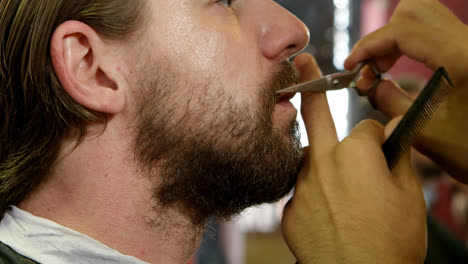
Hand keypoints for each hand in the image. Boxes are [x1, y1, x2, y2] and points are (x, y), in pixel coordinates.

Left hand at [281, 53, 426, 263]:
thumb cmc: (390, 241)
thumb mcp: (408, 195)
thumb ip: (398, 156)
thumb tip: (395, 131)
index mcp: (354, 153)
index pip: (366, 128)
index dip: (378, 138)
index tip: (384, 148)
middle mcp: (321, 163)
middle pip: (316, 115)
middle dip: (309, 85)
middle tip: (299, 65)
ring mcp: (300, 187)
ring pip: (308, 160)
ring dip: (320, 160)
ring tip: (332, 177)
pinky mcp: (288, 211)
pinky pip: (301, 192)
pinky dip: (313, 196)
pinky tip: (327, 214)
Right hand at [345, 0, 467, 181]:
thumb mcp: (425, 134)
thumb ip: (390, 103)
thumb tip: (369, 84)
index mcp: (461, 61)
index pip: (402, 31)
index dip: (369, 45)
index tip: (351, 65)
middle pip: (413, 11)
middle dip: (382, 36)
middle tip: (370, 67)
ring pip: (424, 14)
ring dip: (395, 34)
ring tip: (384, 65)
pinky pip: (434, 28)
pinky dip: (409, 39)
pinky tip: (400, 63)